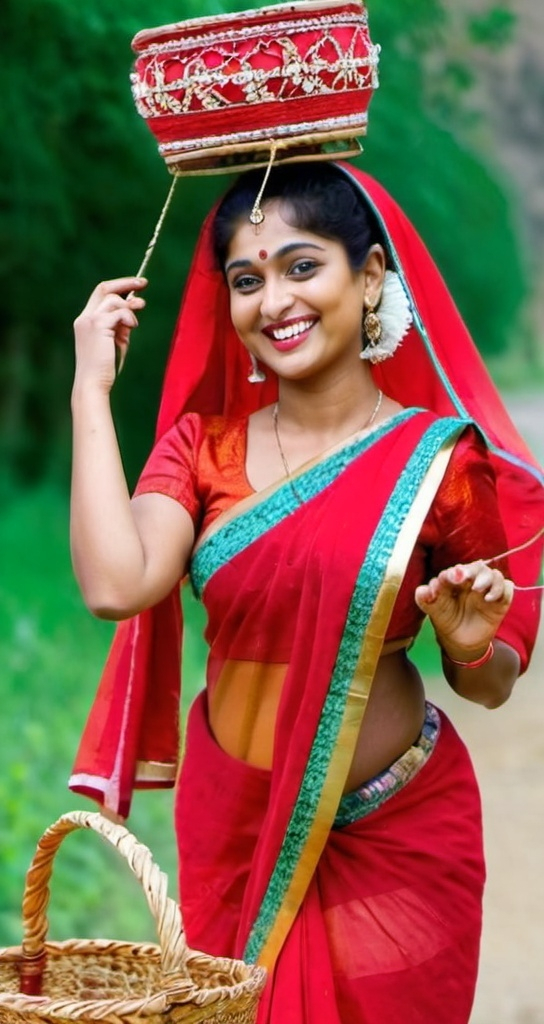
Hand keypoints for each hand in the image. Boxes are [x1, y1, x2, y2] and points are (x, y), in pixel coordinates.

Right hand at [73, 277, 146, 392]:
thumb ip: (122, 324)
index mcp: (86, 320)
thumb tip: (135, 305)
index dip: (119, 286)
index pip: (100, 294)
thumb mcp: (115, 340)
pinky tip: (132, 328)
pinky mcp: (98, 326)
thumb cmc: (105, 368)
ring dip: (130, 309)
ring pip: (114, 300)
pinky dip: (129, 318)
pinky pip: (120, 312)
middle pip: (104, 288)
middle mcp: (84, 317)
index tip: (136, 286)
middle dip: (126, 283)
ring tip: (134, 325)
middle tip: (144, 283)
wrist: (93, 384)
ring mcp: (89, 320)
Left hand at [414, 559, 513, 660]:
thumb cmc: (446, 619)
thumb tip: (422, 590)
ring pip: (494, 574)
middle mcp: (472, 581)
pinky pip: (507, 588)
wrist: (460, 642)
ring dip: (487, 579)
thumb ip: (426, 599)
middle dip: (472, 570)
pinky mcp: (500, 600)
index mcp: (455, 579)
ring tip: (478, 589)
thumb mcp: (433, 610)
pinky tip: (489, 599)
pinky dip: (501, 590)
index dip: (453, 573)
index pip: (456, 570)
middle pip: (477, 567)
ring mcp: (487, 589)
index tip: (449, 578)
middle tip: (466, 577)